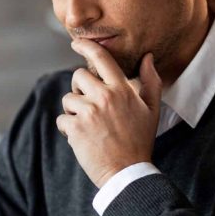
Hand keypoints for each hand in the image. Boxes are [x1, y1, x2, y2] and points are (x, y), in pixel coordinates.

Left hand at [56, 40, 161, 187]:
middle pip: (78, 76)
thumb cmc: (140, 140)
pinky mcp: (75, 128)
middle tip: (89, 107)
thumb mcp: (152, 110)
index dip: (86, 46)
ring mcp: (89, 112)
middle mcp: (104, 97)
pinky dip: (68, 129)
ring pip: (68, 99)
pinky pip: (62, 119)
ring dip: (74, 112)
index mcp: (122, 90)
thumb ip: (151, 81)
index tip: (76, 43)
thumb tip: (148, 57)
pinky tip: (82, 139)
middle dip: (79, 89)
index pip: (101, 58)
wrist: (127, 172)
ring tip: (89, 127)